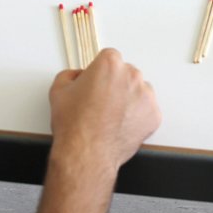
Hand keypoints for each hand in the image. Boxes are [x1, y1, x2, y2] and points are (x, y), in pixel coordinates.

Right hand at [48, 49, 159, 173]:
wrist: (87, 154)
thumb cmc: (74, 125)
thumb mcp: (58, 91)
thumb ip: (70, 75)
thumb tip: (77, 76)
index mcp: (110, 64)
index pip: (109, 58)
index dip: (100, 71)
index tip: (96, 83)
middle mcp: (132, 76)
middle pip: (126, 73)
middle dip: (116, 84)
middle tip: (102, 102)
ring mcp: (146, 96)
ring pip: (138, 91)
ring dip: (128, 99)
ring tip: (111, 116)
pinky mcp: (154, 115)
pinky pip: (146, 110)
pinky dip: (137, 116)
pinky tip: (121, 125)